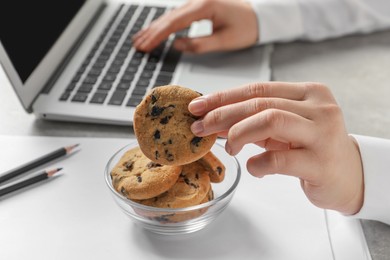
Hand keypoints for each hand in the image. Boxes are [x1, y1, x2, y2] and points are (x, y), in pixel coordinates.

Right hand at [132, 0, 258, 52]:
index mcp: (205, 6)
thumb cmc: (246, 28)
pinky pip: (176, 15)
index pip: (175, 22)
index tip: (145, 46)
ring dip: (154, 28)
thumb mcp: (224, 41)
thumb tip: (176, 45)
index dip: (158, 35)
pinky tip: (155, 30)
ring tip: (140, 40)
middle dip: (151, 32)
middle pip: (169, 17)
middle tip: (137, 45)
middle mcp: (198, 0)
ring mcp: (197, 1)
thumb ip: (199, 44)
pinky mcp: (197, 6)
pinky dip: (164, 24)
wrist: (259, 16)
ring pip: (170, 15)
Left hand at [188, 82, 363, 214]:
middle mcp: (319, 107)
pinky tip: (254, 168)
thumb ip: (254, 121)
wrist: (349, 177)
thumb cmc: (312, 149)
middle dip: (223, 115)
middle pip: (260, 103)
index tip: (197, 106)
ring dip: (239, 134)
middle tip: (200, 128)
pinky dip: (258, 164)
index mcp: (309, 92)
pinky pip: (279, 159)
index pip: (258, 88)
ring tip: (229, 149)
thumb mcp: (283, 130)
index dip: (223, 97)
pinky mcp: (321, 162)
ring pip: (271, 120)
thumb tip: (213, 119)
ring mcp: (323, 133)